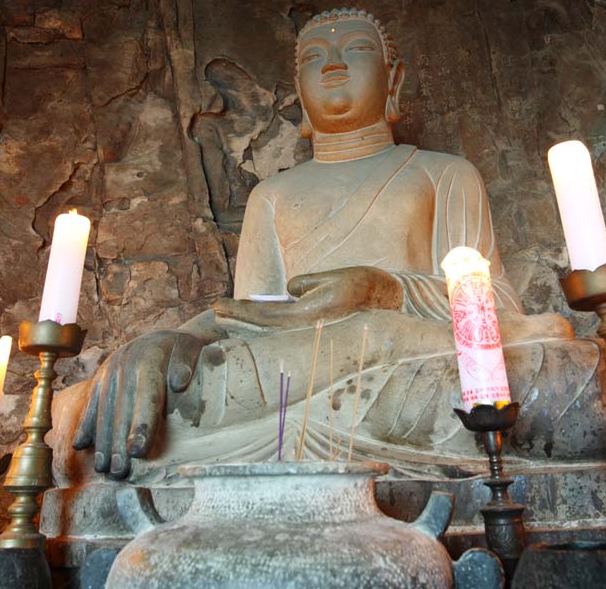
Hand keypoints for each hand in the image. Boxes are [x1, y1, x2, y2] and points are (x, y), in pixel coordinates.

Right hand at [72, 330, 205, 479]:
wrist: (161, 334)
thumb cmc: (182, 348)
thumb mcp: (191, 348)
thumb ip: (187, 364)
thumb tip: (180, 382)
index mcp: (150, 360)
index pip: (147, 396)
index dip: (142, 424)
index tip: (138, 450)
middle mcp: (125, 366)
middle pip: (121, 411)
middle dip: (119, 444)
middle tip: (120, 473)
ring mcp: (109, 372)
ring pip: (104, 411)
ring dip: (102, 442)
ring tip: (104, 469)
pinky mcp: (100, 378)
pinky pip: (91, 403)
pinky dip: (86, 425)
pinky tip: (81, 446)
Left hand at [212, 266, 402, 327]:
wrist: (390, 301)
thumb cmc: (363, 284)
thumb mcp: (332, 278)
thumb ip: (306, 284)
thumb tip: (289, 291)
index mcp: (309, 315)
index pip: (264, 315)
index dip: (239, 311)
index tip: (218, 305)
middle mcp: (308, 327)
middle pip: (264, 324)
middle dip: (239, 316)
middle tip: (215, 308)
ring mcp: (312, 328)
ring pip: (273, 326)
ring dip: (251, 319)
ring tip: (229, 311)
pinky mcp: (317, 324)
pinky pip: (285, 323)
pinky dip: (267, 319)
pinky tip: (256, 314)